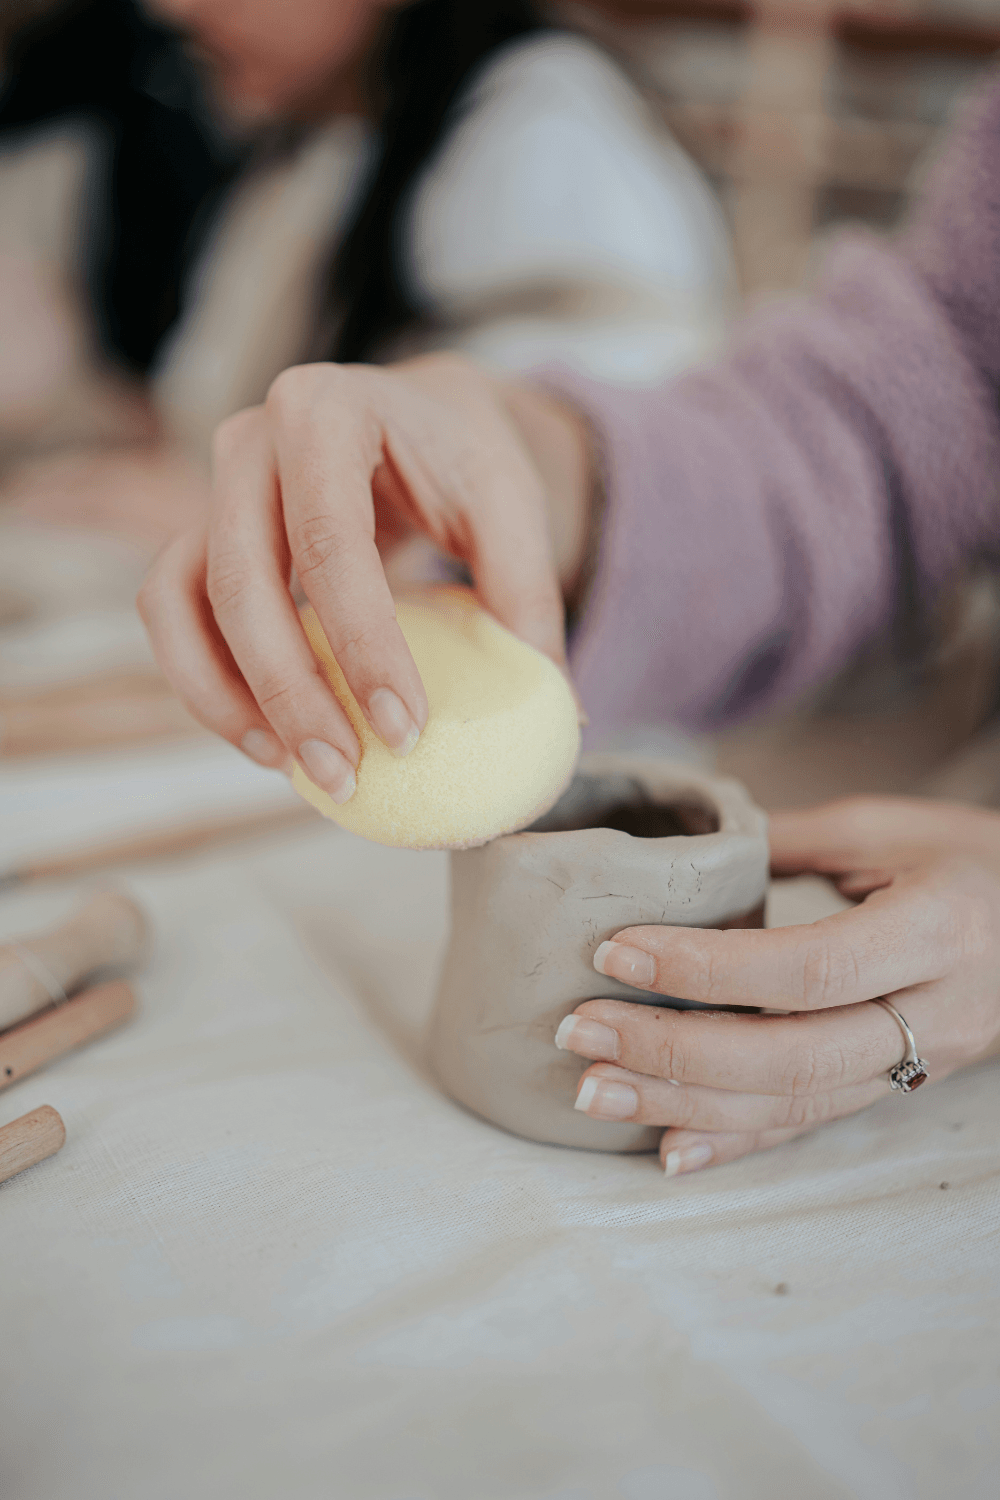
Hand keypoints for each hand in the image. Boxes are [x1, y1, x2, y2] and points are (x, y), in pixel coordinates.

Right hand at [138, 356, 591, 801]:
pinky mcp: (202, 538)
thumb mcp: (510, 504)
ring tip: (300, 769)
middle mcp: (252, 442)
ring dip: (229, 697)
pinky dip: (206, 684)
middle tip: (346, 773)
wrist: (419, 416)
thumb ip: (527, 594)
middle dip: (290, 689)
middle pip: (241, 578)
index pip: (331, 540)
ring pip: (182, 600)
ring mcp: (213, 489)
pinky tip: (269, 745)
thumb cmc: (463, 456)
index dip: (361, 645)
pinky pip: (174, 615)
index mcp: (328, 410)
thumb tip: (554, 708)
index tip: (405, 731)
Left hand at [556, 796, 999, 1175]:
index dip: (706, 969)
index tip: (616, 951)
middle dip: (672, 1053)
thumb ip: (794, 837)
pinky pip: (812, 1125)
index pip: (807, 967)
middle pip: (790, 1056)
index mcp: (935, 931)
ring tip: (593, 1092)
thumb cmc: (973, 860)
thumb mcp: (893, 829)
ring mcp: (918, 1062)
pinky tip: (668, 1150)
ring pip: (793, 1103)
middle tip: (578, 1033)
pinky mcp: (899, 1087)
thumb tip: (692, 841)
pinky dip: (737, 1142)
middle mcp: (931, 1011)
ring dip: (684, 1105)